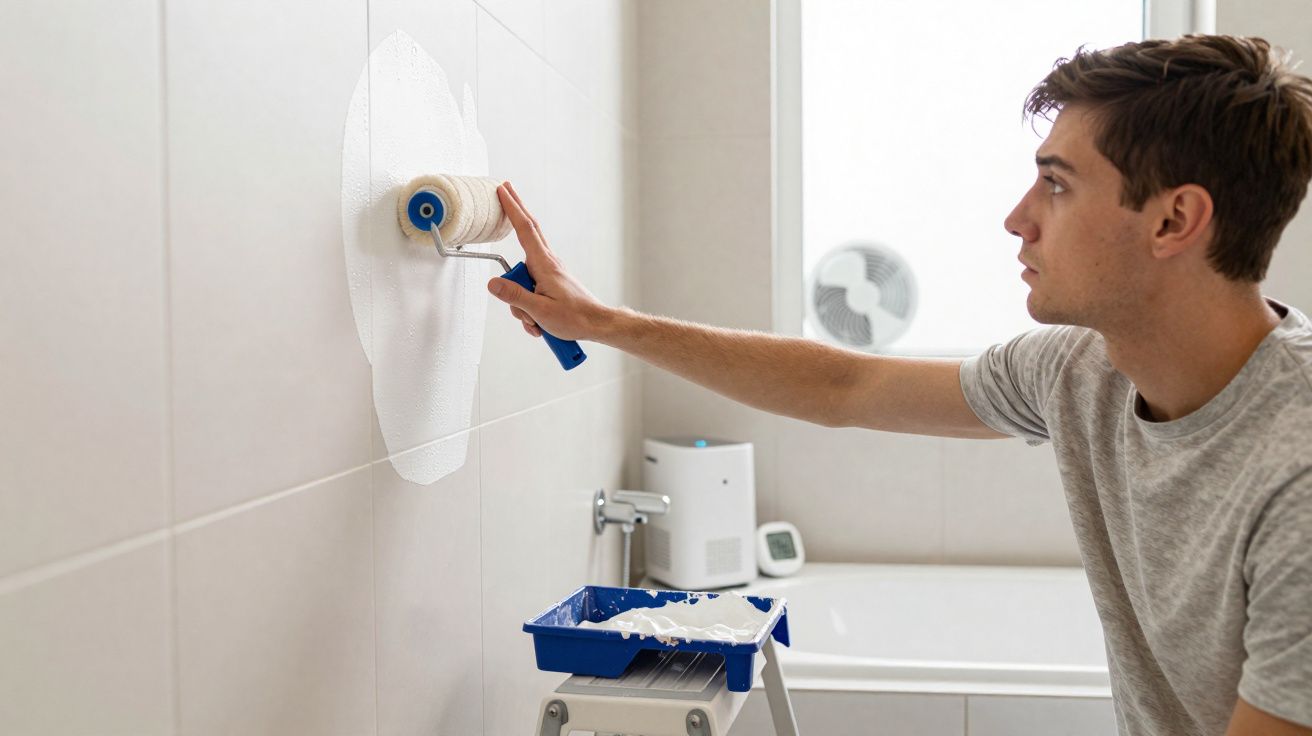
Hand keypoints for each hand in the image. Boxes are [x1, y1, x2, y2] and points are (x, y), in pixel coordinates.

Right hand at [488, 181, 609, 340]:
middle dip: (515, 214)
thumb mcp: (539, 311)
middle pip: (526, 234)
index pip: (525, 229)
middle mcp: (547, 264)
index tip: (504, 190)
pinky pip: (531, 290)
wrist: (596, 325)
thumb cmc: (574, 317)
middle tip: (505, 190)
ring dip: (521, 303)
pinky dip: (530, 309)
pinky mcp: (550, 284)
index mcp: (544, 264)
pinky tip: (539, 325)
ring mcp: (549, 273)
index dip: (513, 208)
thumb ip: (514, 296)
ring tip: (535, 321)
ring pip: (522, 276)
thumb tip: (493, 283)